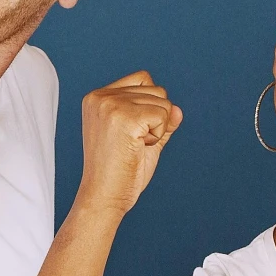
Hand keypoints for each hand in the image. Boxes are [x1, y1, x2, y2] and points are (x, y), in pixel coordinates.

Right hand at [74, 72, 182, 216]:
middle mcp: (101, 97)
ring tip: (133, 146)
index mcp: (97, 97)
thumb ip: (159, 120)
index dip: (149, 108)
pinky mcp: (125, 117)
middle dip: (155, 120)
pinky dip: (158, 136)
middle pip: (157, 90)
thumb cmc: (120, 172)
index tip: (129, 134)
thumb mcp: (141, 139)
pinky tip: (138, 148)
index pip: (143, 79)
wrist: (105, 197)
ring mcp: (111, 105)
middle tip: (132, 144)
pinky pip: (164, 116)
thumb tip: (178, 110)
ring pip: (163, 102)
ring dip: (157, 129)